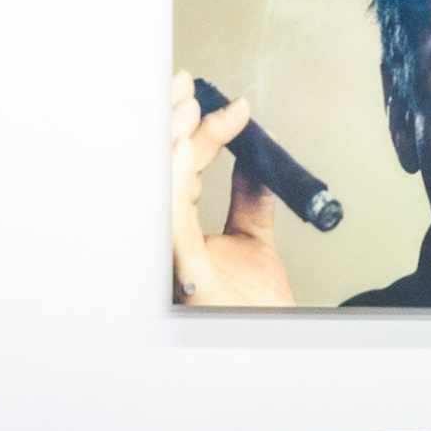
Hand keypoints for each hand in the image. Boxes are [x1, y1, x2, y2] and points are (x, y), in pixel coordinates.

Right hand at [168, 73, 296, 307]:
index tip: (235, 109)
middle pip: (160, 173)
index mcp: (178, 234)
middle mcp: (166, 244)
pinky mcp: (185, 275)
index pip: (182, 171)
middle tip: (187, 87)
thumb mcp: (254, 239)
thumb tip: (254, 158)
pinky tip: (179, 149)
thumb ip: (250, 198)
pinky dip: (171, 181)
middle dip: (169, 124)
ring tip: (185, 107)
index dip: (202, 133)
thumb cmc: (253, 309)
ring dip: (167, 142)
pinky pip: (170, 222)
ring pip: (156, 190)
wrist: (274, 343)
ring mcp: (170, 260)